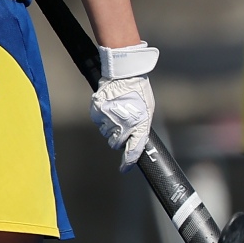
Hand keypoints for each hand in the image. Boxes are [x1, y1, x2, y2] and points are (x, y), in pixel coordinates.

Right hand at [91, 42, 158, 170]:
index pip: (133, 148)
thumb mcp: (147, 112)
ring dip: (111, 128)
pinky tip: (109, 109)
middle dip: (119, 138)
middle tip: (123, 127)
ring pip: (106, 132)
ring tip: (117, 113)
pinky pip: (98, 122)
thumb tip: (134, 141)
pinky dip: (103, 119)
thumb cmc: (139, 92)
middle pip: (115, 142)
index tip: (124, 168)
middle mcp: (121, 123)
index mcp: (137, 124)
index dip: (128, 160)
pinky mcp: (96, 110)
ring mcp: (107, 117)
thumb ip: (141, 128)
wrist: (124, 74)